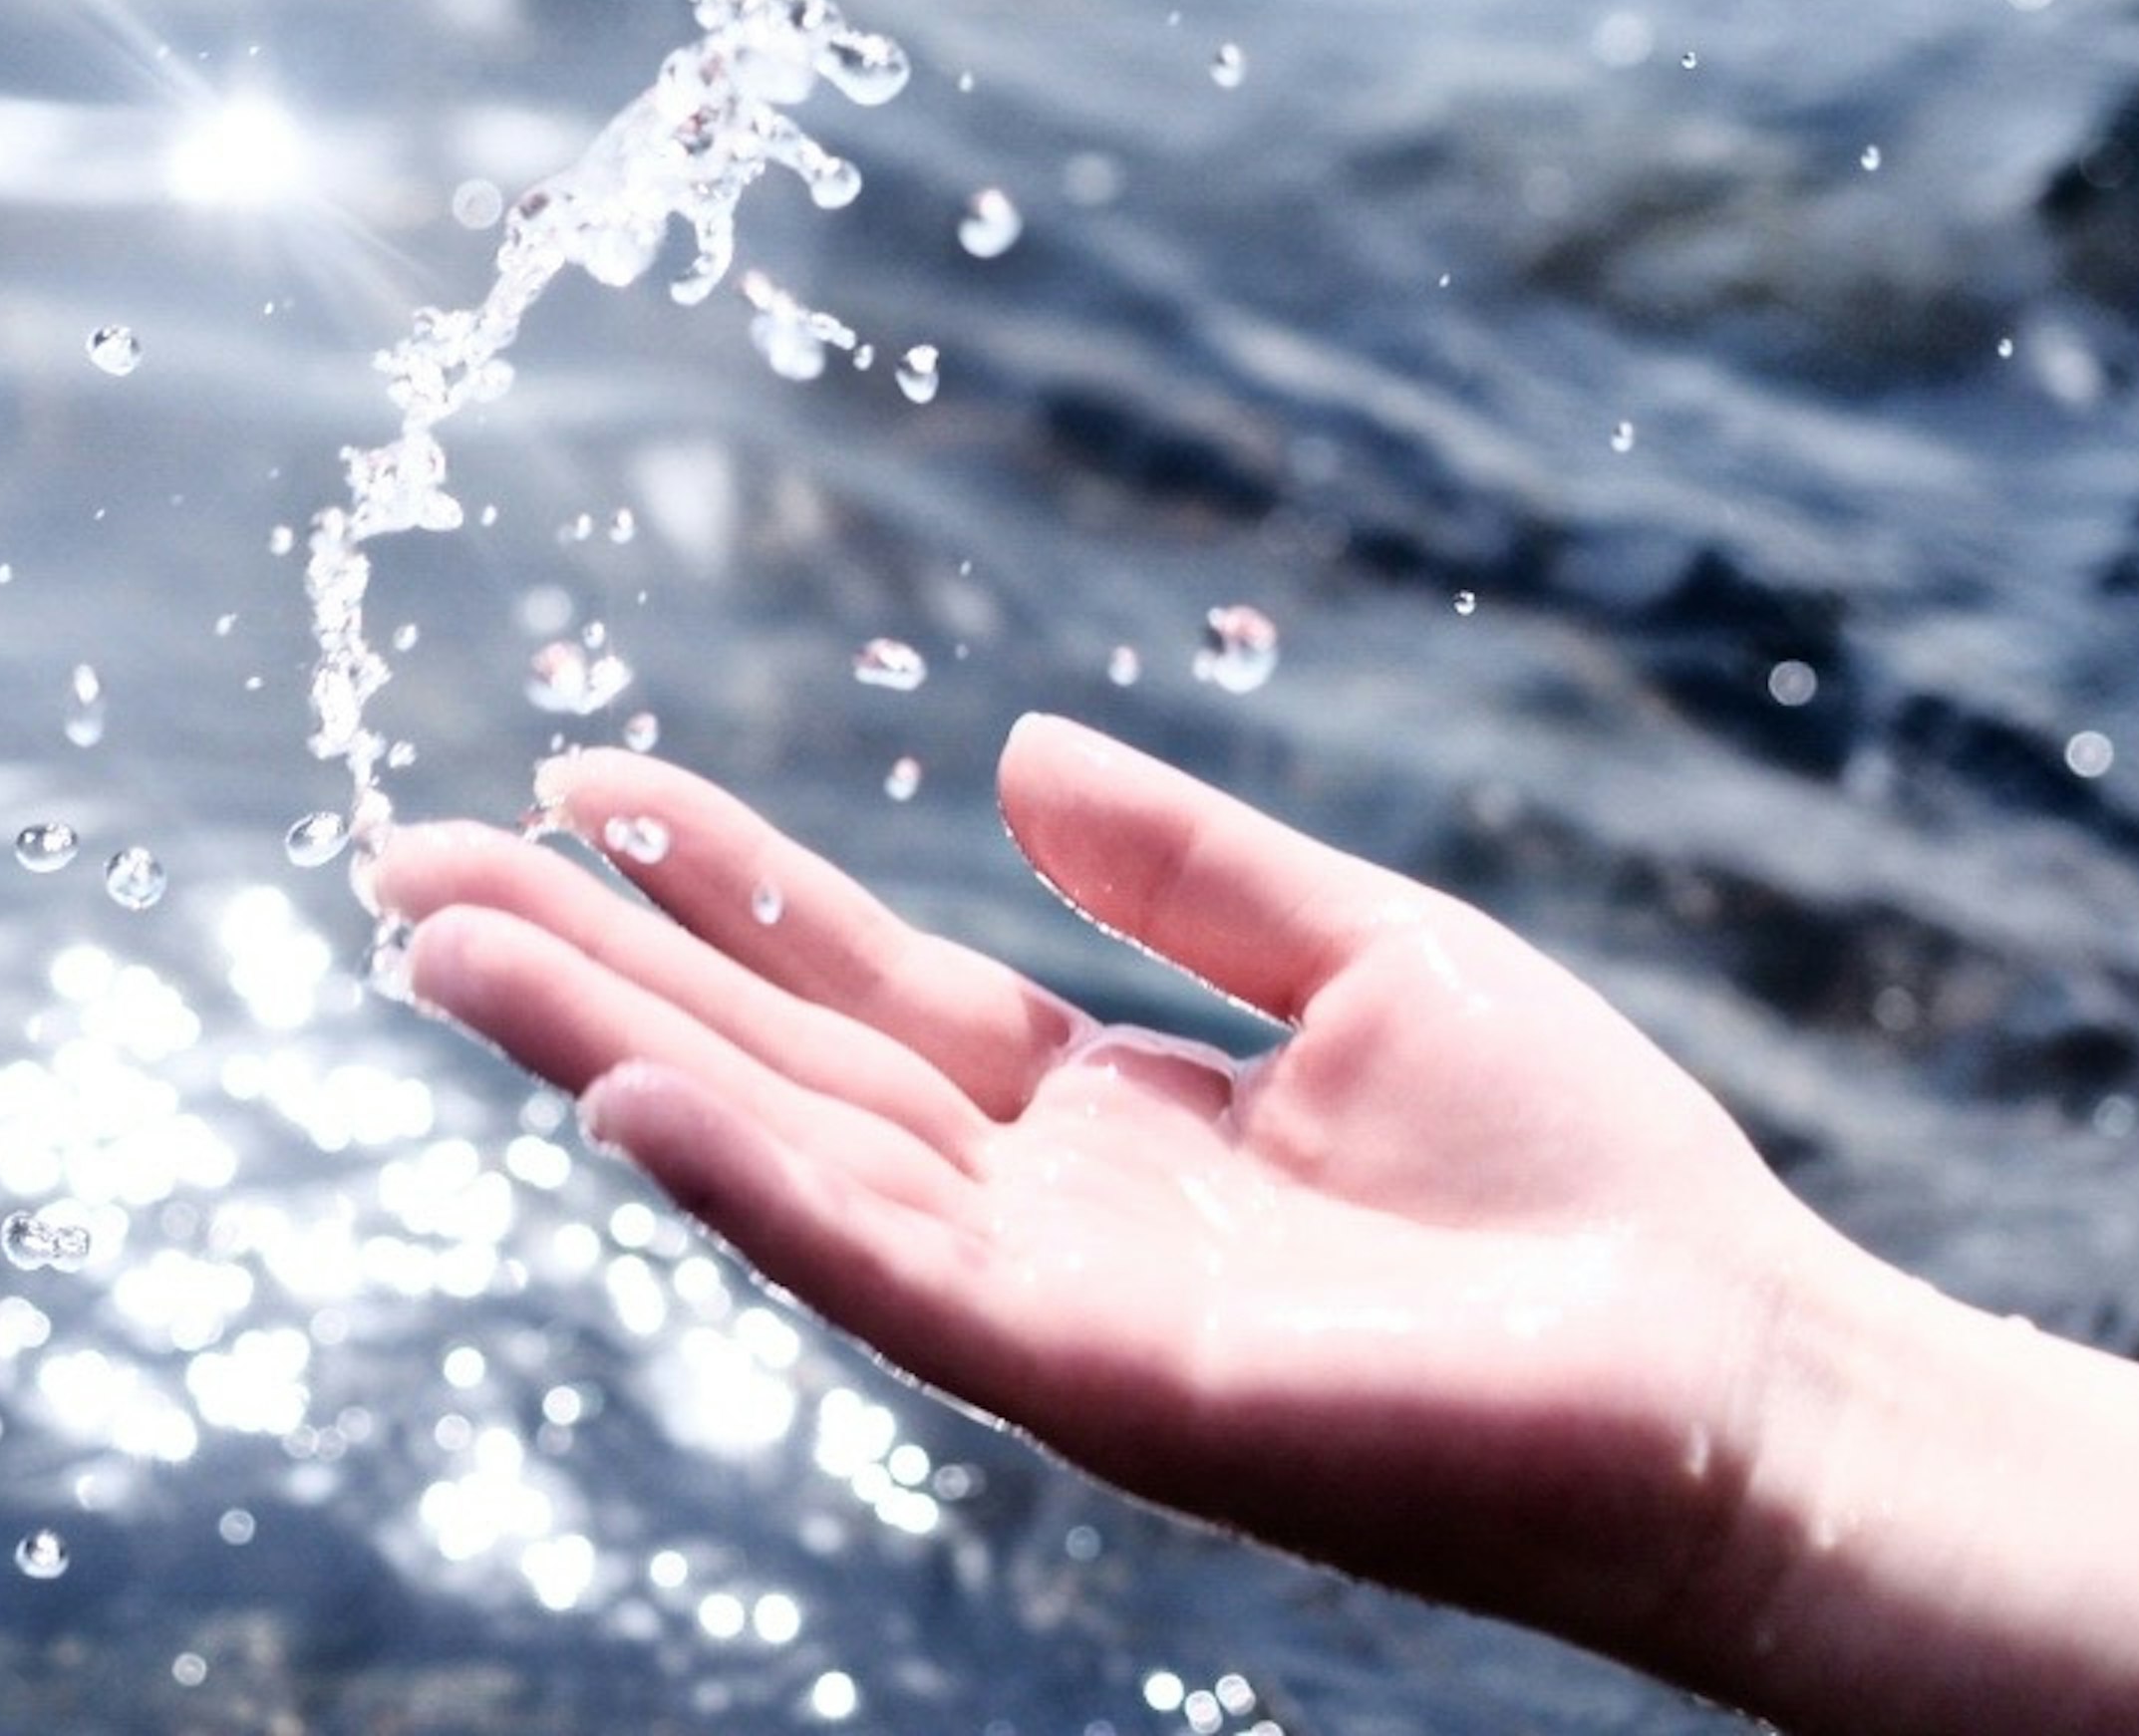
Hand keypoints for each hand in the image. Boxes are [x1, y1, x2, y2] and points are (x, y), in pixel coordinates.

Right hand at [371, 712, 1828, 1656]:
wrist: (1735, 1373)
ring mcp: (1051, 1303)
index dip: (716, 880)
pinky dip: (753, 1190)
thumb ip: (1189, 868)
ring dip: (603, 1055)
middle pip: (764, 1061)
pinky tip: (628, 1104)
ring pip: (779, 1157)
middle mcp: (1037, 1208)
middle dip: (584, 967)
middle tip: (403, 861)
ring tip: (443, 945)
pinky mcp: (1100, 1384)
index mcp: (1093, 1111)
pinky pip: (893, 1272)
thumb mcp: (1369, 958)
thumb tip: (1004, 754)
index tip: (582, 777)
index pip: (853, 980)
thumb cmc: (1582, 1184)